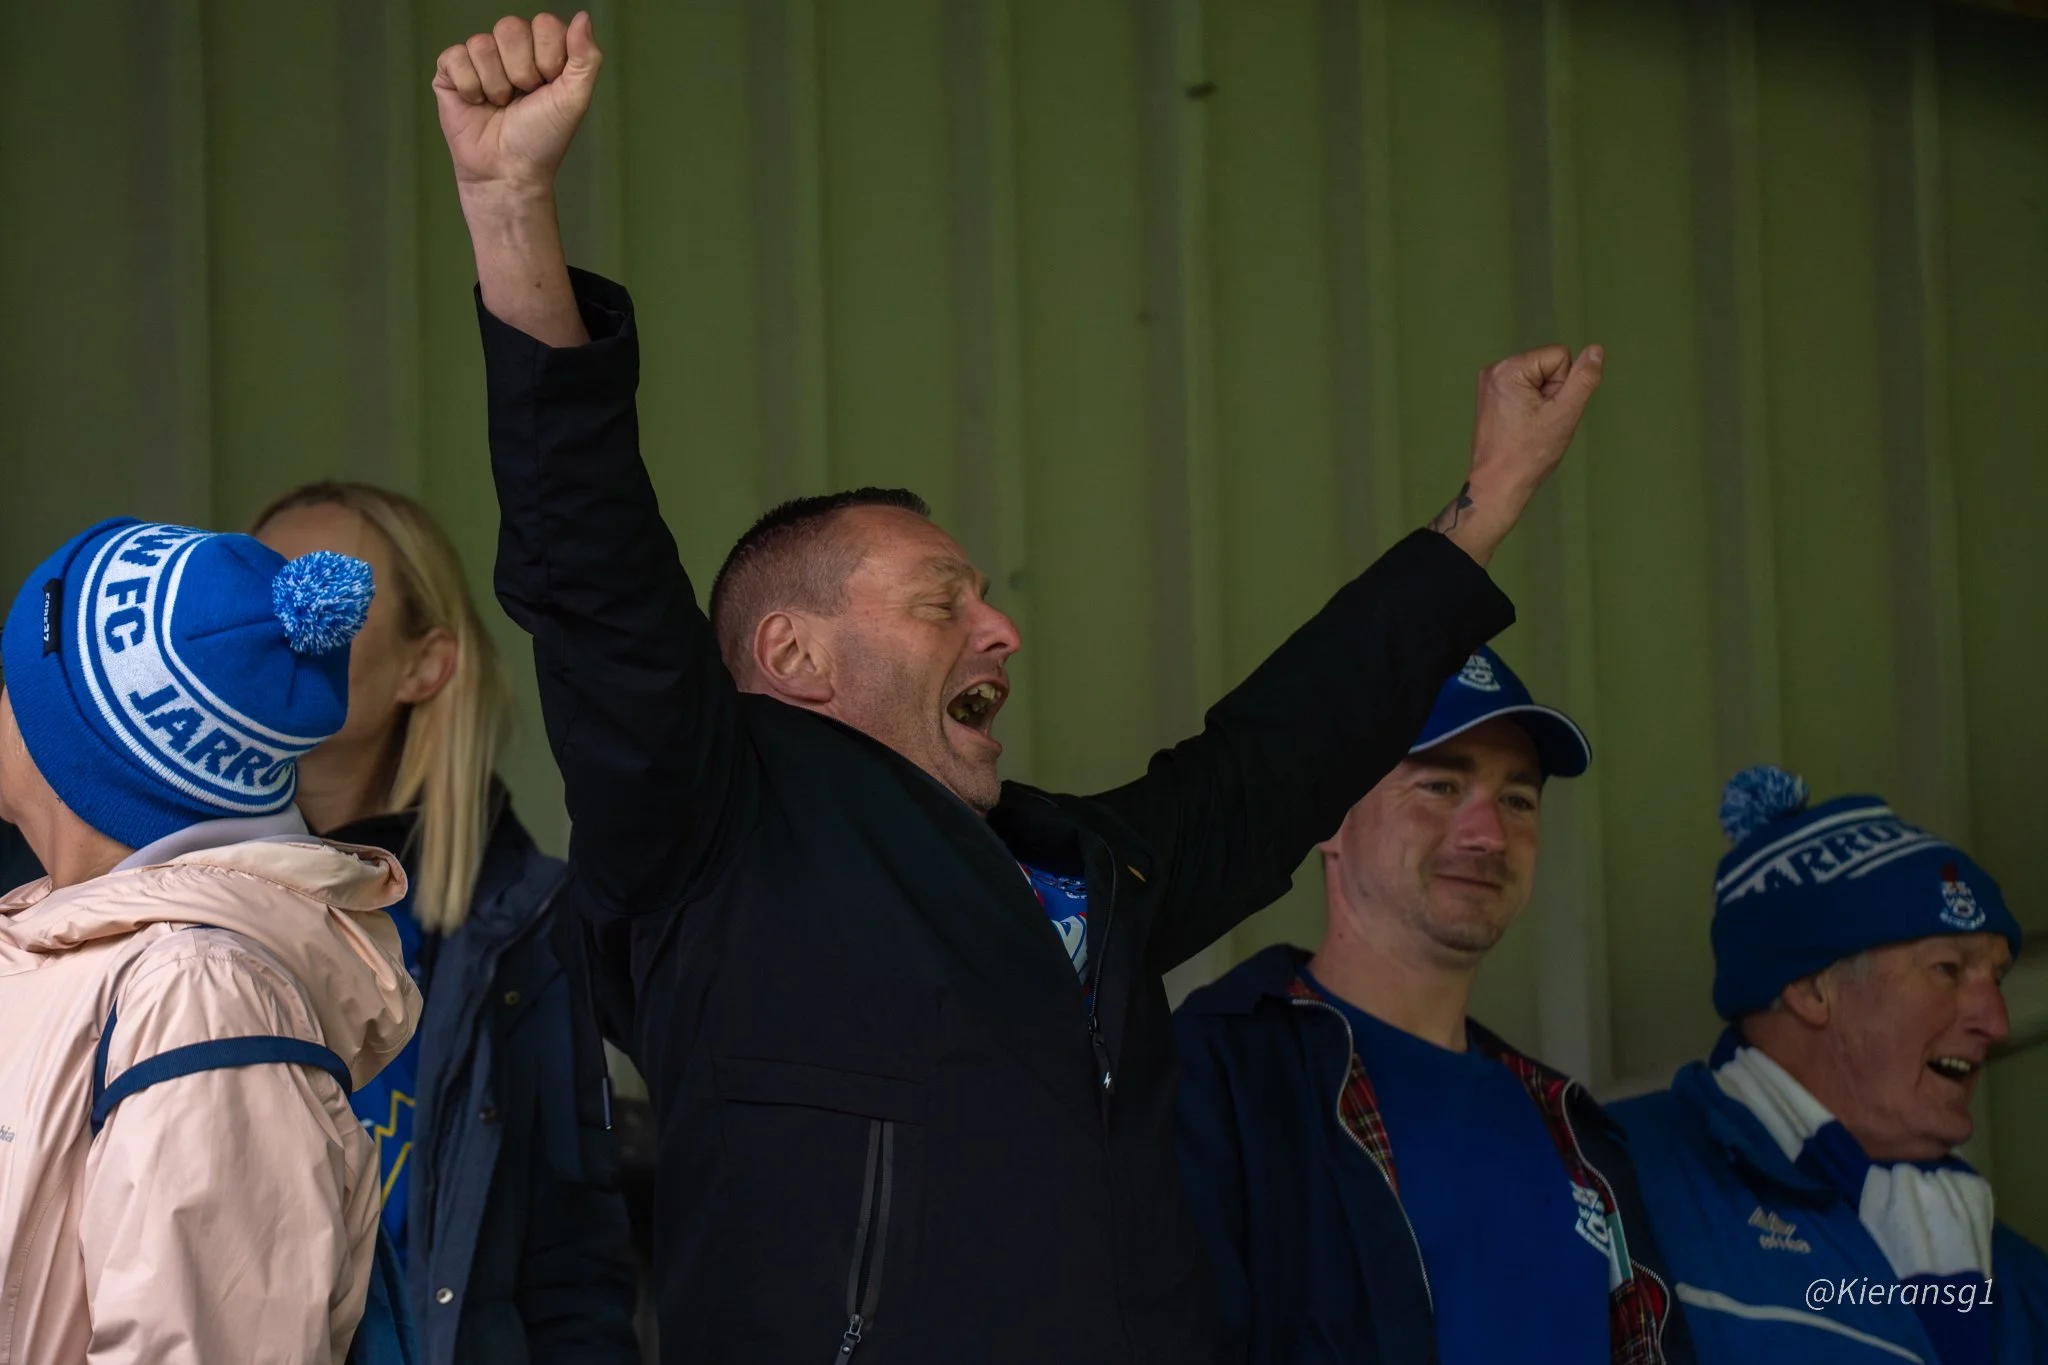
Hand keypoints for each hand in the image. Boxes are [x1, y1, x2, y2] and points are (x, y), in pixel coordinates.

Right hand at [433, 12, 602, 199]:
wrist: (508, 171)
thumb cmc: (542, 138)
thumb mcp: (575, 99)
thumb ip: (586, 57)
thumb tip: (582, 17)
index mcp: (542, 50)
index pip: (544, 24)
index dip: (548, 58)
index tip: (549, 86)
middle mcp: (510, 49)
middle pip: (510, 27)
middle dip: (521, 71)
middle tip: (523, 97)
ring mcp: (479, 59)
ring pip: (482, 44)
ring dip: (496, 85)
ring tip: (500, 105)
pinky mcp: (450, 72)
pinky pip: (455, 57)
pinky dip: (470, 87)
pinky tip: (477, 104)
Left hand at [1465, 343, 1602, 504]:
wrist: (1498, 484)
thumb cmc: (1530, 453)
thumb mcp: (1564, 413)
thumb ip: (1583, 379)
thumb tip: (1596, 349)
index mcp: (1508, 368)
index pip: (1560, 357)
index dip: (1563, 386)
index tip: (1549, 412)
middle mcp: (1494, 369)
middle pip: (1547, 366)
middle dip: (1552, 393)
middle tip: (1541, 422)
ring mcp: (1489, 383)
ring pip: (1538, 379)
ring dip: (1543, 401)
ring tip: (1532, 426)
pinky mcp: (1490, 397)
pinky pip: (1525, 390)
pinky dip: (1531, 406)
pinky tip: (1524, 426)